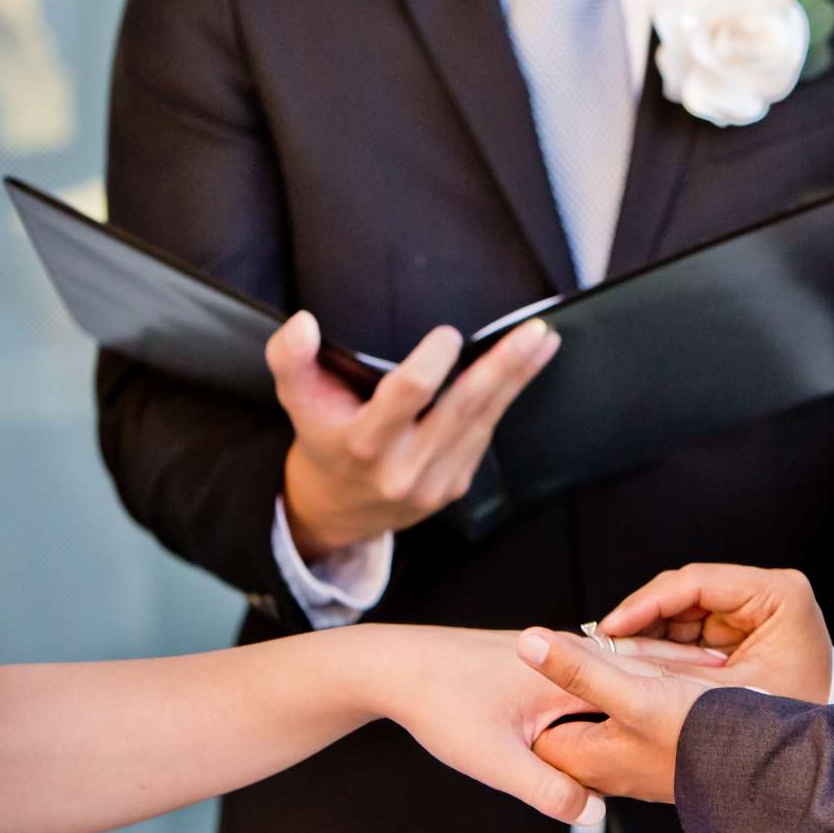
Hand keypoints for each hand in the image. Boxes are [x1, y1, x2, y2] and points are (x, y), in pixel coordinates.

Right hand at [270, 312, 558, 558]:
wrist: (337, 510)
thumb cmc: (321, 436)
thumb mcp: (296, 398)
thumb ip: (291, 358)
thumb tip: (303, 323)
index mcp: (363, 443)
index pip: (406, 397)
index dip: (431, 364)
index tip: (449, 335)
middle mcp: (402, 468)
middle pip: (463, 408)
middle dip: (503, 367)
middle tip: (534, 332)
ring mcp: (433, 482)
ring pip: (483, 421)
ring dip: (518, 378)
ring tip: (543, 340)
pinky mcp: (454, 485)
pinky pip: (483, 436)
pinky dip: (505, 400)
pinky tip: (523, 370)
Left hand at [367, 627, 719, 823]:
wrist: (398, 663)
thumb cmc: (440, 704)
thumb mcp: (491, 756)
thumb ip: (544, 787)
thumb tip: (590, 818)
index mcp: (569, 674)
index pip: (643, 691)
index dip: (693, 709)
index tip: (746, 718)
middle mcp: (576, 656)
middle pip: (649, 676)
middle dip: (699, 690)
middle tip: (762, 702)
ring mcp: (569, 655)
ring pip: (635, 671)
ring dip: (676, 682)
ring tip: (733, 696)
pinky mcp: (558, 662)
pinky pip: (617, 672)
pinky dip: (647, 680)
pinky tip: (665, 697)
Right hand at [594, 564, 832, 702]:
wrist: (817, 751)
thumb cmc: (785, 723)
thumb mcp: (724, 699)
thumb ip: (669, 673)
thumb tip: (605, 656)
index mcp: (778, 595)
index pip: (698, 581)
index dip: (647, 603)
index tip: (611, 627)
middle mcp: (767, 591)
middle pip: (685, 590)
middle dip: (642, 616)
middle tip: (603, 642)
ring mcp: (753, 605)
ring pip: (682, 605)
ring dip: (648, 628)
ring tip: (613, 653)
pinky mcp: (740, 623)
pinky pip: (690, 623)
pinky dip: (663, 640)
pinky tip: (636, 658)